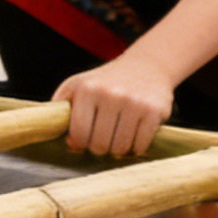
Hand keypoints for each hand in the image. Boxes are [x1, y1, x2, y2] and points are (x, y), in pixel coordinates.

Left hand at [57, 53, 173, 156]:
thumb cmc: (105, 81)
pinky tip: (132, 140)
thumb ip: (63, 109)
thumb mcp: (77, 85)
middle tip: (100, 143)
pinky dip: (135, 149)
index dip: (79, 144)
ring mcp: (133, 103)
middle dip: (98, 148)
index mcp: (86, 89)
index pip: (78, 131)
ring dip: (117, 151)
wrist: (145, 67)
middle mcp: (109, 95)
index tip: (82, 143)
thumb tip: (68, 143)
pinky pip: (141, 145)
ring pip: (120, 147)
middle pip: (100, 143)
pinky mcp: (154, 112)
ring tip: (115, 141)